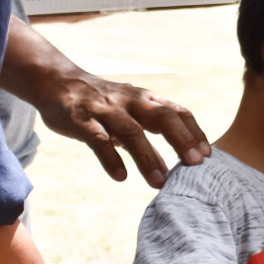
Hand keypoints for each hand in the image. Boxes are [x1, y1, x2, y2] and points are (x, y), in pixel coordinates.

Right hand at [35, 70, 209, 187]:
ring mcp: (105, 110)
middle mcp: (129, 101)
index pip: (176, 112)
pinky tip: (121, 176)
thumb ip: (149, 133)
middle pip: (161, 117)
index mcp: (144, 98)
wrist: (56, 81)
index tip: (207, 155)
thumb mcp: (129, 111)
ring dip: (148, 157)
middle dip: (181, 140)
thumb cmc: (101, 101)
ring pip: (131, 132)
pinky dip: (111, 158)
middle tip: (196, 165)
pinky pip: (98, 139)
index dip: (193, 132)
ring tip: (160, 183)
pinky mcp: (81, 120)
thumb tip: (173, 164)